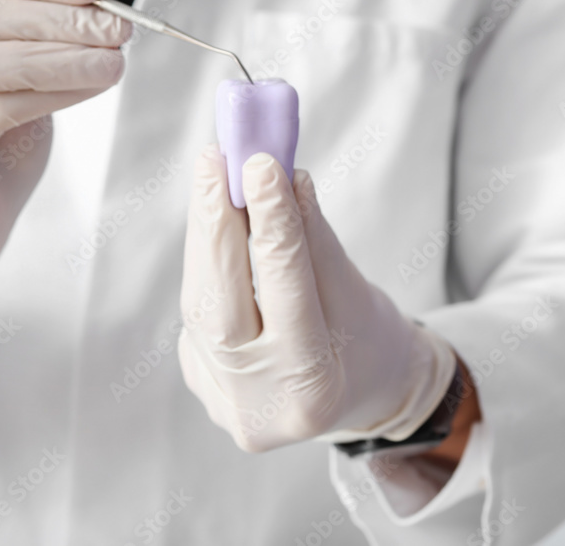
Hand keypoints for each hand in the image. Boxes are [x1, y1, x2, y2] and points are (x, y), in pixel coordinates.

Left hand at [178, 147, 456, 451]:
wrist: (359, 399)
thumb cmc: (368, 343)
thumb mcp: (355, 292)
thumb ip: (315, 240)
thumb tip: (284, 180)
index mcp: (313, 388)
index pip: (285, 288)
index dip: (271, 222)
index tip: (262, 165)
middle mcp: (260, 405)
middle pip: (221, 301)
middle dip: (216, 222)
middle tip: (215, 160)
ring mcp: (224, 402)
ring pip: (198, 307)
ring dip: (203, 238)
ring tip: (211, 178)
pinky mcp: (203, 386)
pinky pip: (196, 317)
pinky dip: (205, 268)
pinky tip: (213, 227)